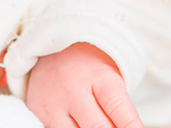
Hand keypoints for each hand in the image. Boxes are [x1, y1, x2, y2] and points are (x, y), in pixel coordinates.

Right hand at [26, 43, 142, 127]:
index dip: (131, 126)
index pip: (118, 109)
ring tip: (100, 125)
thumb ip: (119, 108)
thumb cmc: (90, 68)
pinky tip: (80, 125)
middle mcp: (74, 90)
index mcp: (99, 78)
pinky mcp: (39, 114)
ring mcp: (54, 104)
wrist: (52, 50)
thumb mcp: (111, 79)